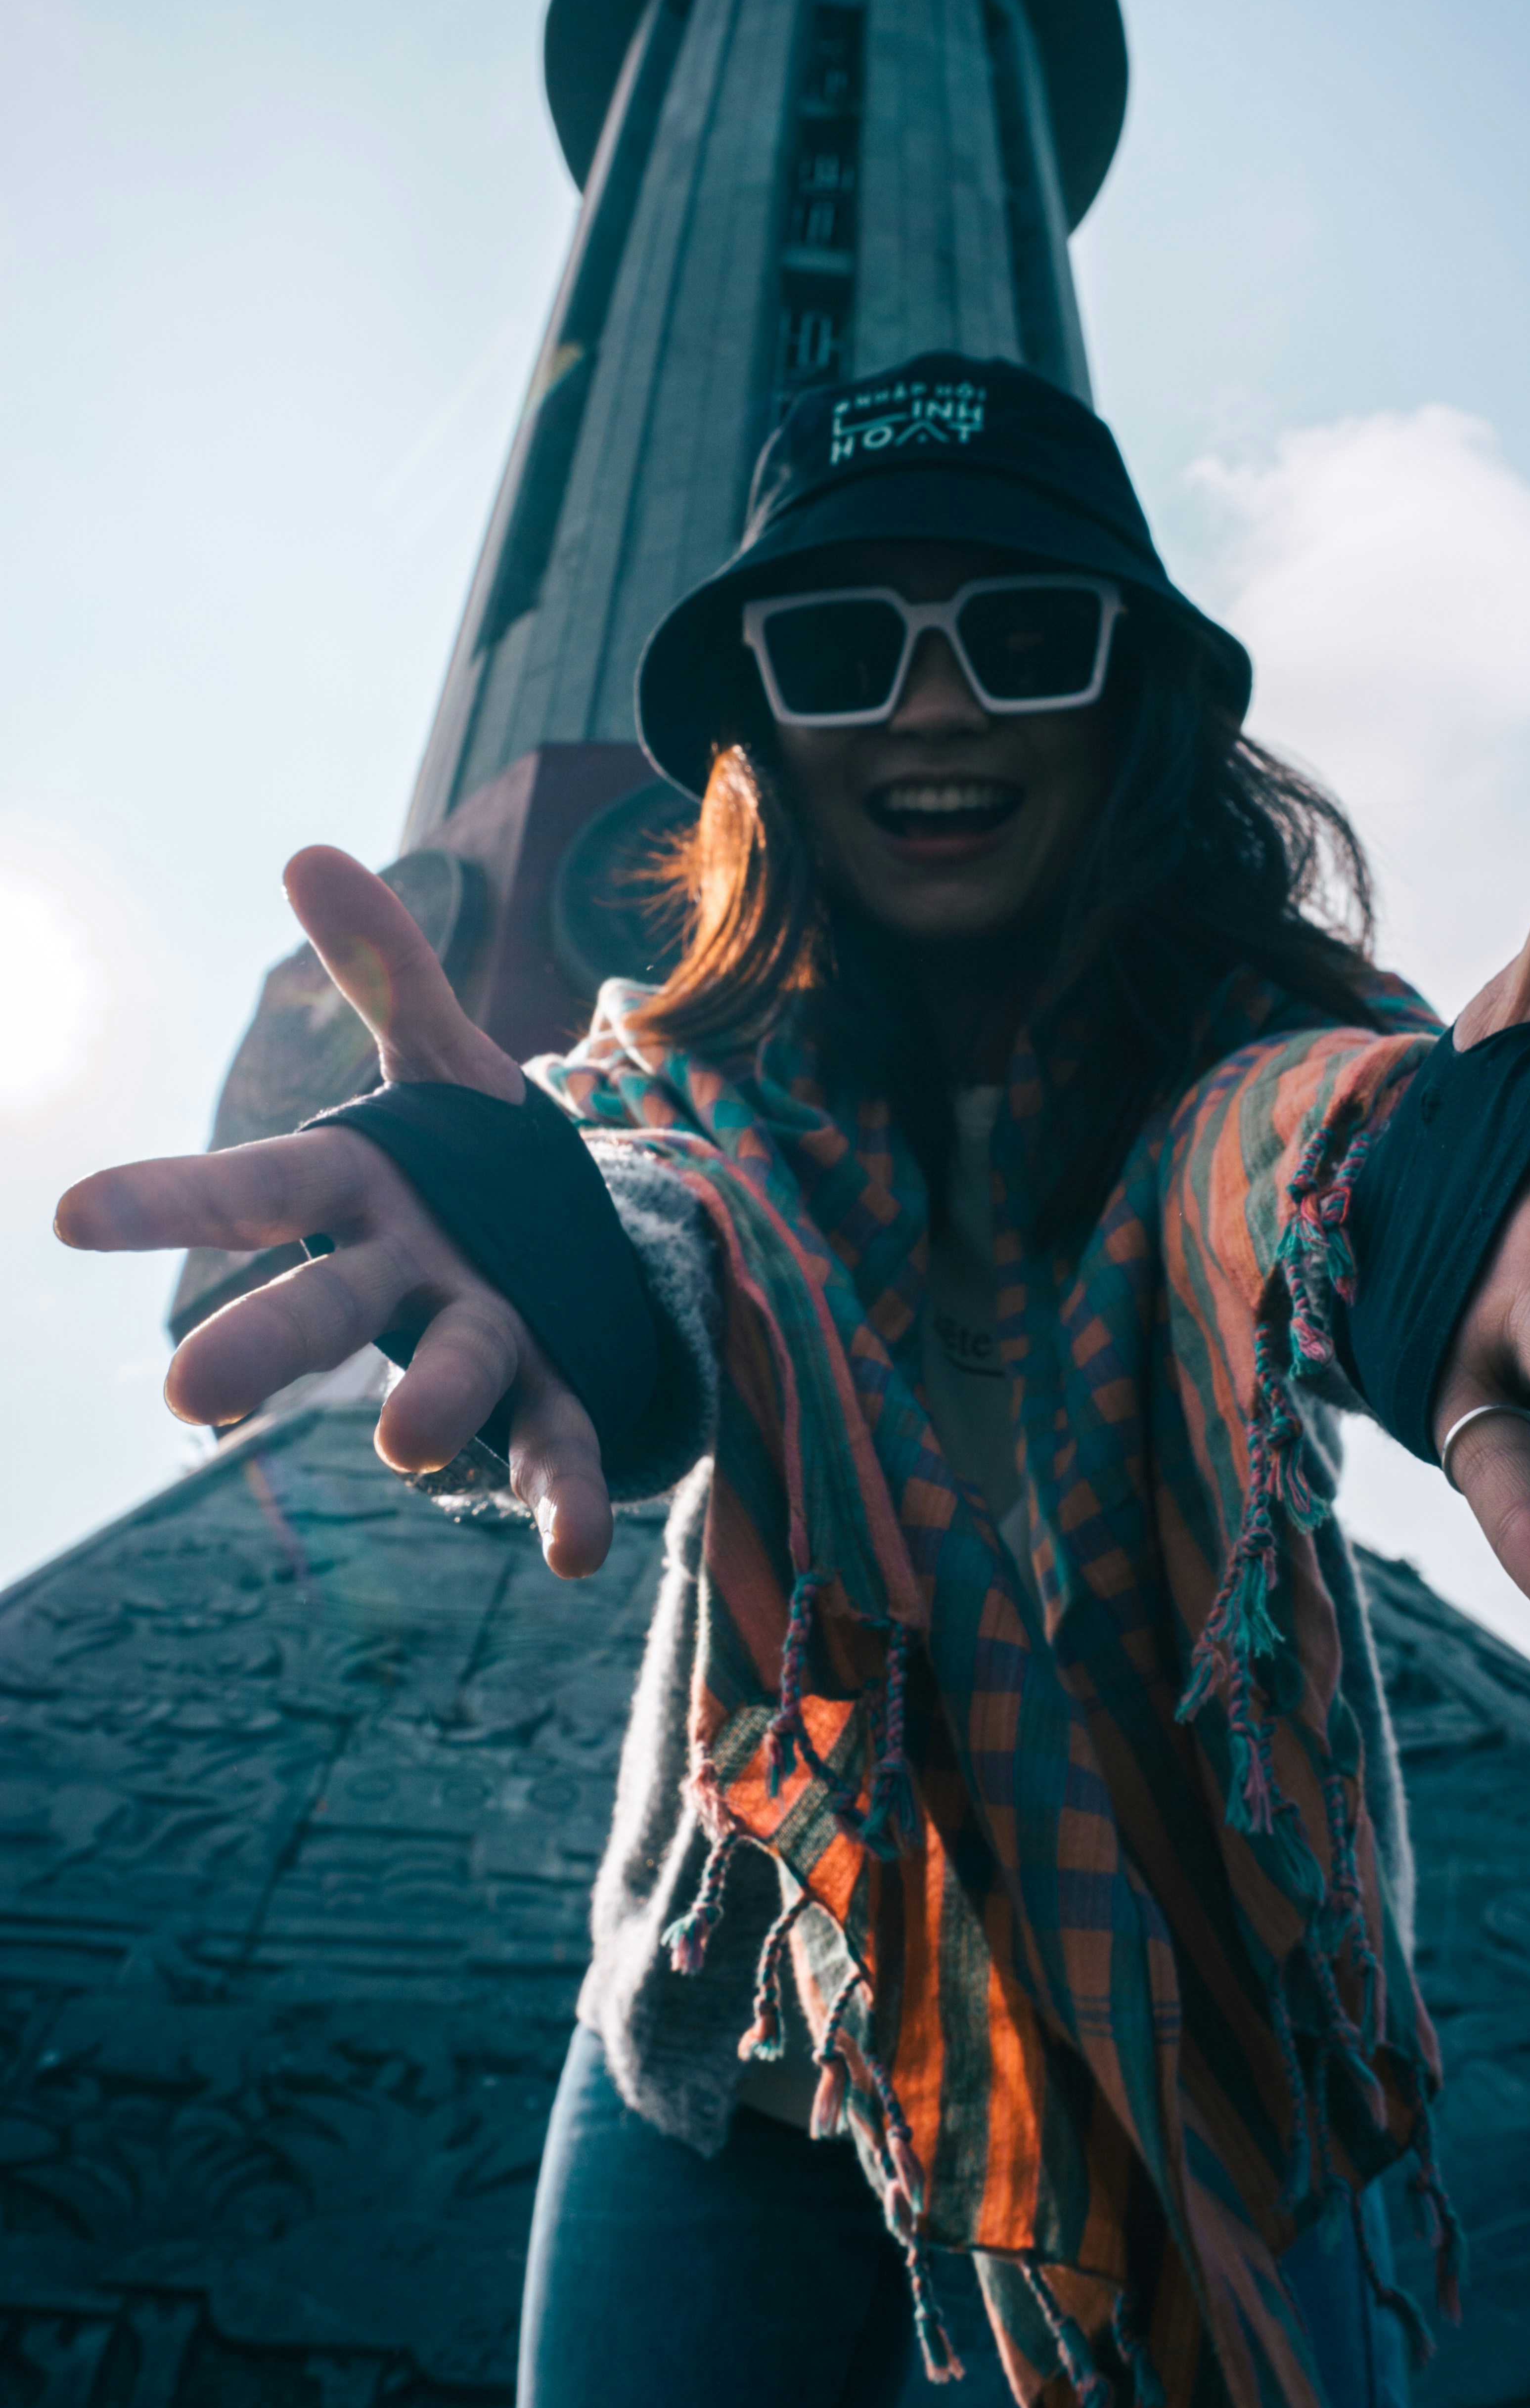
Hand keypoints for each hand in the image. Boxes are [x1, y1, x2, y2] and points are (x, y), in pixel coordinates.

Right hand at [55, 848, 613, 1578]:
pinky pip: (556, 1449)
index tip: (74, 1215)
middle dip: (256, 1347)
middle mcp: (400, 1282)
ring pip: (447, 1377)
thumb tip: (306, 852)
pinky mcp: (550, 1398)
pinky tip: (577, 1555)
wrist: (562, 1257)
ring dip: (428, 1409)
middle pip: (320, 1309)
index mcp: (362, 1194)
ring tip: (406, 1443)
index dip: (171, 1199)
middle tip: (183, 1395)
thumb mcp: (441, 1058)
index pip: (256, 1190)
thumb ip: (385, 968)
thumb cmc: (468, 1165)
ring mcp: (474, 1345)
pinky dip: (562, 1500)